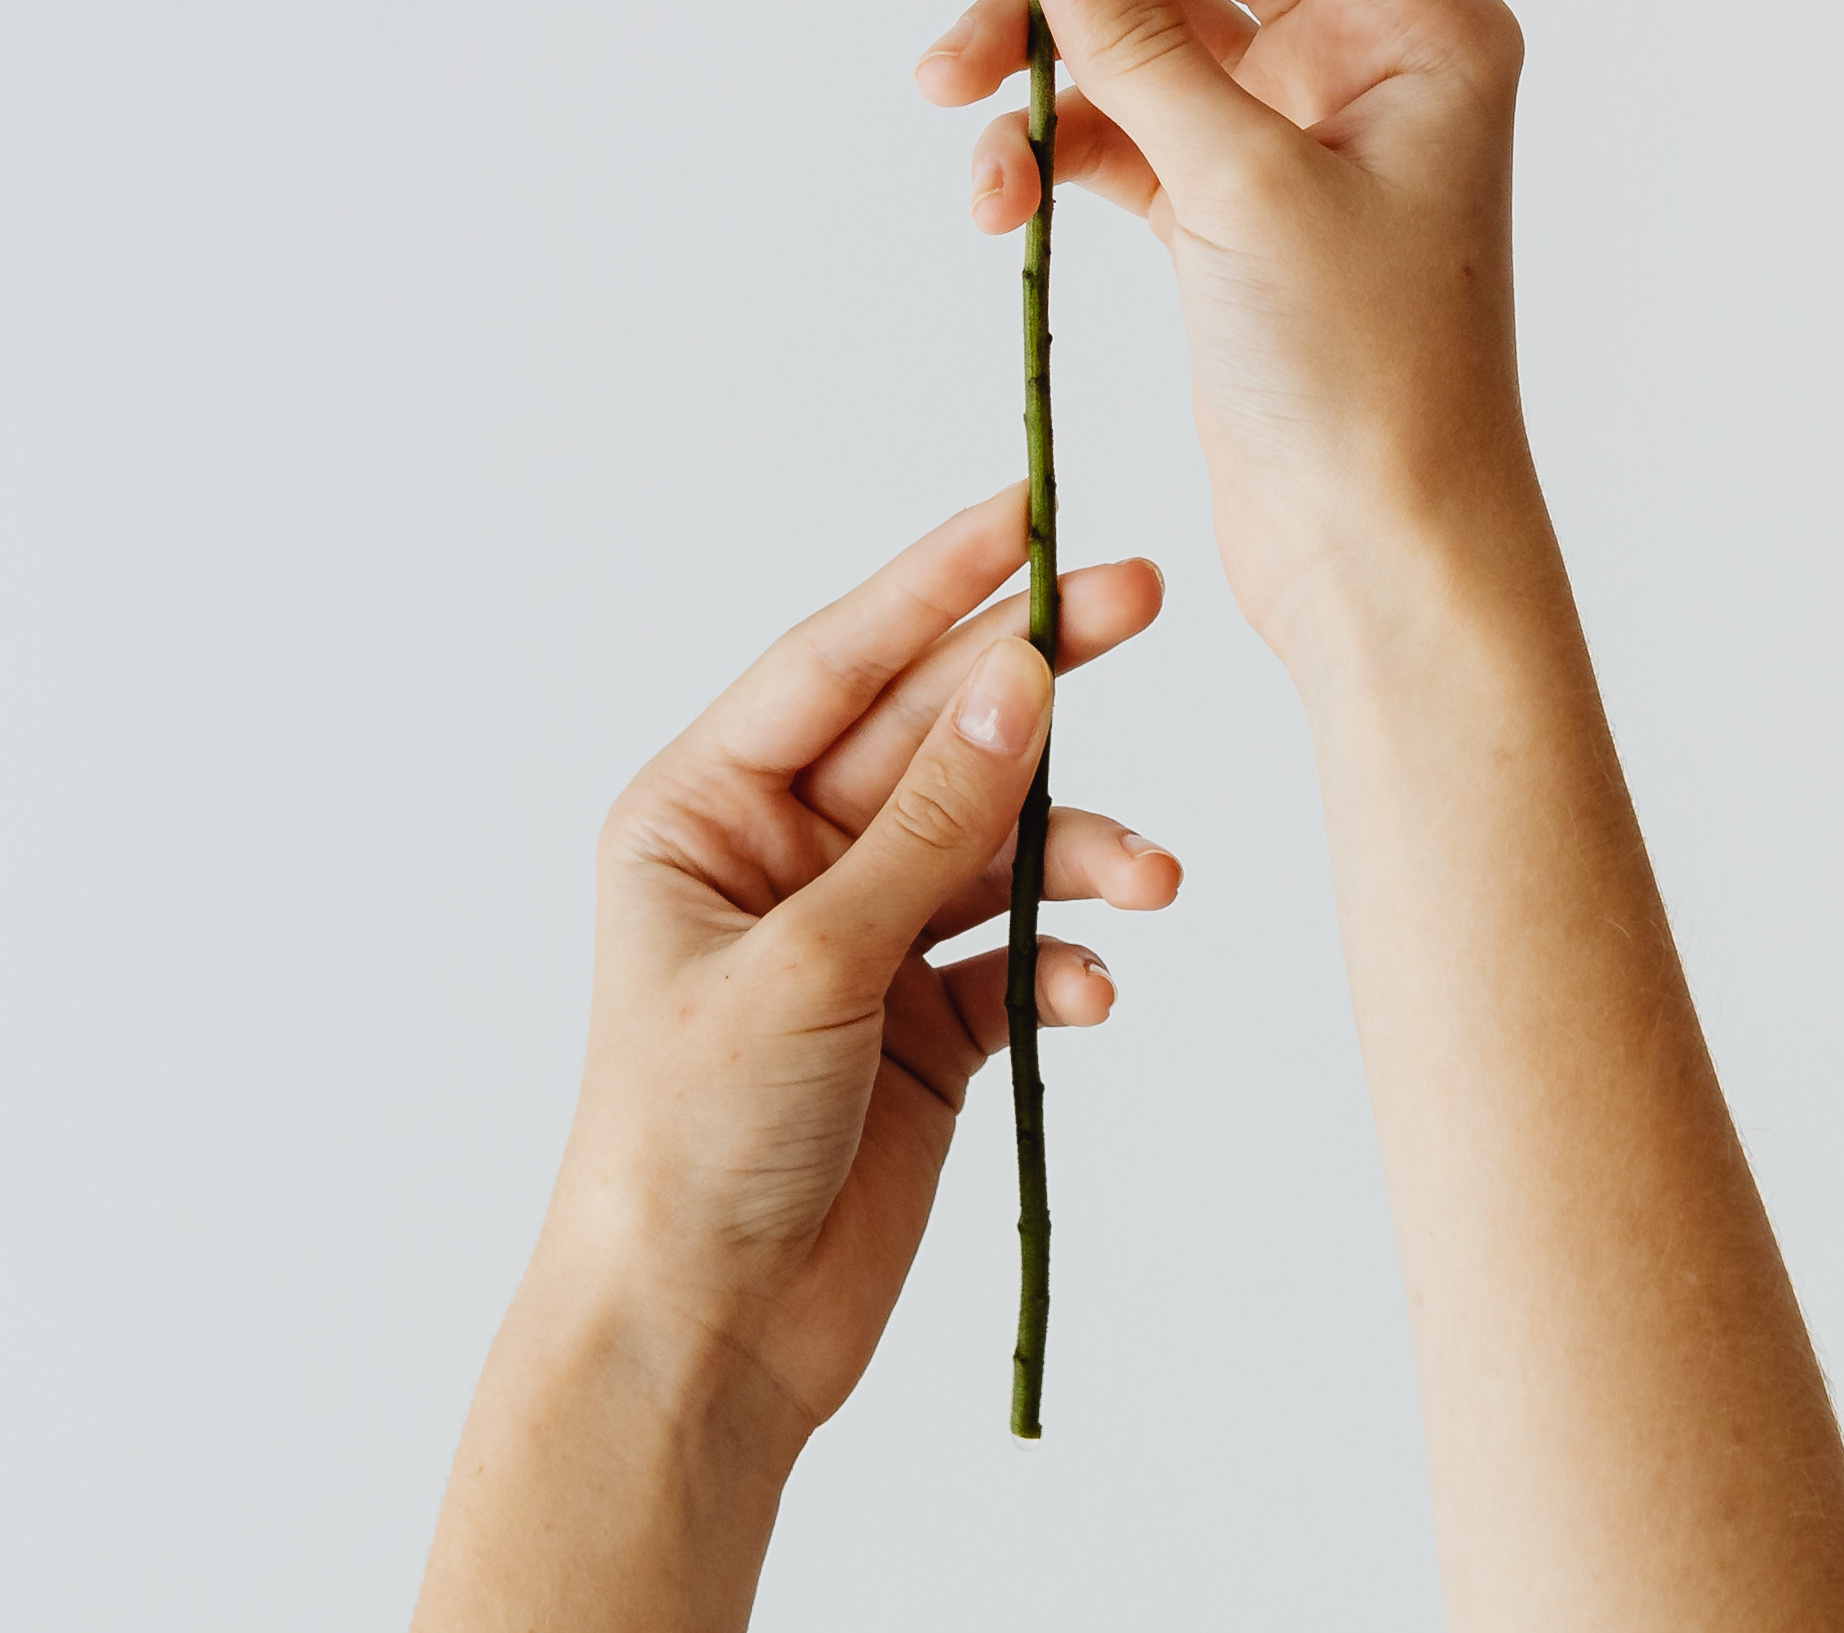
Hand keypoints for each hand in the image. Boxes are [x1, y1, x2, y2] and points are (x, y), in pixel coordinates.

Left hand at [442, 495, 1181, 1571]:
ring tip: (1152, 879)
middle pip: (931, 734)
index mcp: (704, 811)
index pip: (838, 660)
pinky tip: (1094, 987)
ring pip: (991, 844)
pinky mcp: (923, 1027)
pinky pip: (1013, 955)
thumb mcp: (808, 962)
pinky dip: (1062, 958)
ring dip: (1075, 851)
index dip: (937, 580)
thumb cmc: (692, 1141)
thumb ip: (927, 823)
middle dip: (1039, 683)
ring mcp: (858, 939)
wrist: (700, 1336)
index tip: (1033, 507)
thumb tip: (1019, 679)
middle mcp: (782, 856)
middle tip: (1145, 599)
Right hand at [915, 0, 1539, 675]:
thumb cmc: (1367, 384)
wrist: (1385, 563)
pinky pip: (1113, 120)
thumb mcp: (1240, 190)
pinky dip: (1045, 141)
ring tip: (942, 87)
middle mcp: (1368, 49)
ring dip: (1027, 42)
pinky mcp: (1231, 199)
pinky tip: (991, 191)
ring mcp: (1295, 124)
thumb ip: (1134, 35)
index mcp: (1421, 19)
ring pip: (1129, 19)